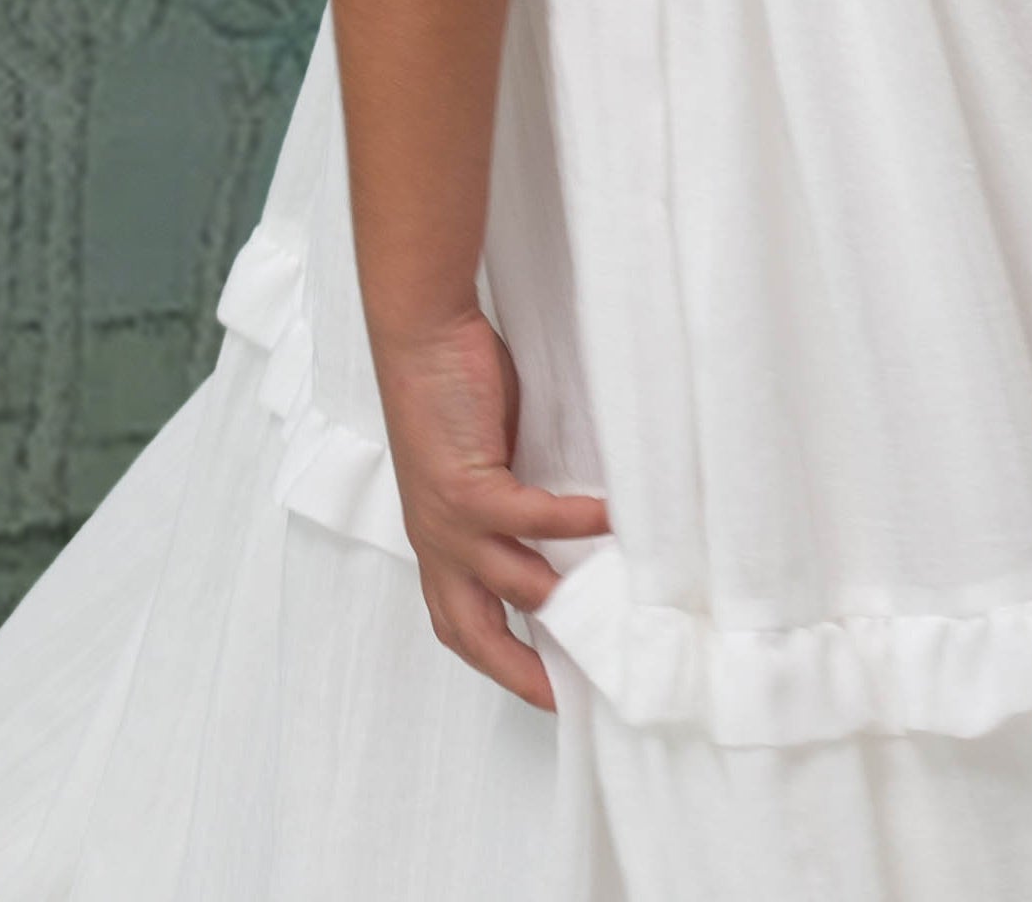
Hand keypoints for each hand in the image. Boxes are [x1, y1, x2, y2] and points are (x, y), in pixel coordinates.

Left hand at [373, 307, 607, 710]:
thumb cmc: (450, 388)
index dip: (496, 660)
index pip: (460, 621)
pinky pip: (527, 521)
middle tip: (567, 694)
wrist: (418, 338)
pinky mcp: (467, 485)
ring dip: (561, 600)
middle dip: (518, 670)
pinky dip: (569, 526)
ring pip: (509, 586)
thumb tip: (556, 524)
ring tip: (614, 606)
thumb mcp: (475, 463)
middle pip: (474, 631)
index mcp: (436, 541)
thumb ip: (505, 501)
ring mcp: (448, 520)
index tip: (542, 687)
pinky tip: (610, 522)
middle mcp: (436, 542)